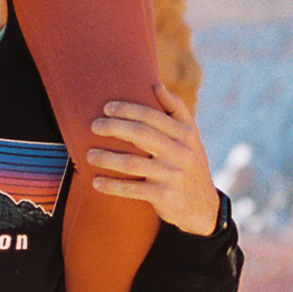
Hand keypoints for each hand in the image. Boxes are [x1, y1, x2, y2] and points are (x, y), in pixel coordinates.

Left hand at [85, 83, 223, 235]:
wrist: (203, 207)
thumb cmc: (189, 164)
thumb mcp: (191, 137)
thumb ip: (176, 110)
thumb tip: (156, 84)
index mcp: (186, 134)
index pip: (152, 116)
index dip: (127, 110)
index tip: (107, 108)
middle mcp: (181, 153)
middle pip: (140, 134)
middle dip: (114, 127)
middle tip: (94, 126)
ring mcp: (172, 176)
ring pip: (132, 163)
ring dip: (107, 158)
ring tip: (89, 155)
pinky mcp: (164, 197)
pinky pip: (132, 189)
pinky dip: (112, 186)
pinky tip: (96, 182)